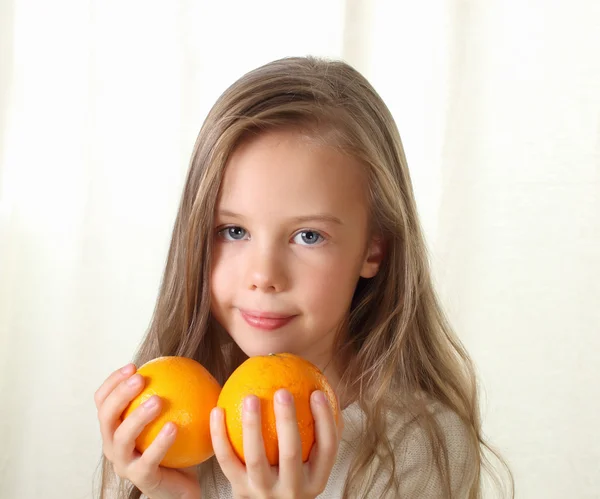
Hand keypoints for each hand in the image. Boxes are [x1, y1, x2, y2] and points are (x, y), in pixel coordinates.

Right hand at [94, 363, 200, 498]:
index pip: (103, 401)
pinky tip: (174, 426)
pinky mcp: (141, 479)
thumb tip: (184, 362)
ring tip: (157, 400)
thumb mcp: (172, 415)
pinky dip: (160, 442)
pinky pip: (149, 459)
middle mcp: (113, 446)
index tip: (134, 366)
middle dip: (120, 394)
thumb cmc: (178, 445)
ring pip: (121, 438)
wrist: (183, 485)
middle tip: (141, 378)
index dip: (112, 382)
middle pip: (106, 417)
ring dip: (137, 417)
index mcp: (115, 428)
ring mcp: (124, 464)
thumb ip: (171, 393)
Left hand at [210, 389, 340, 498]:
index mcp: (316, 479)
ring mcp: (265, 493)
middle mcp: (293, 490)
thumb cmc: (292, 472)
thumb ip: (317, 428)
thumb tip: (320, 386)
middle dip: (287, 421)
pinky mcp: (239, 492)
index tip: (317, 392)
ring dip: (252, 426)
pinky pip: (227, 460)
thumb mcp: (310, 460)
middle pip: (291, 453)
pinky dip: (219, 435)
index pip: (327, 448)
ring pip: (256, 459)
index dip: (325, 420)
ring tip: (250, 397)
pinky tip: (217, 409)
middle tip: (282, 391)